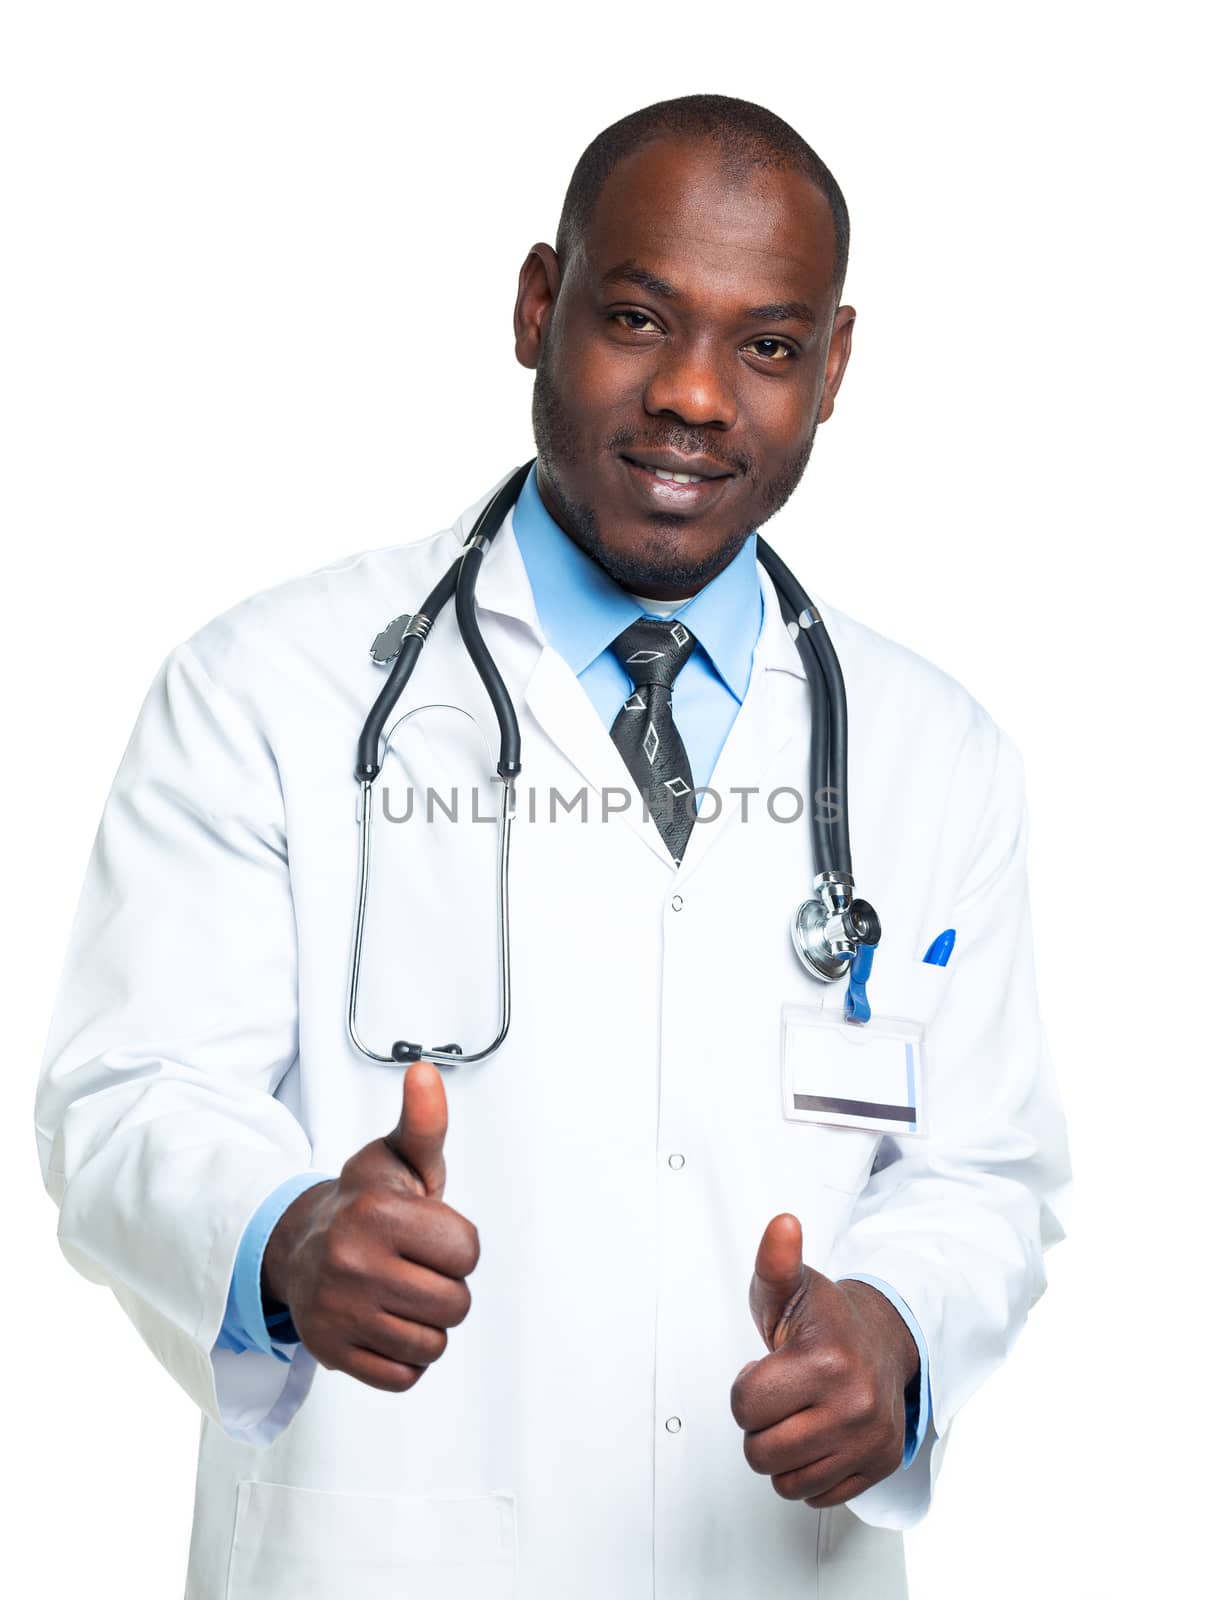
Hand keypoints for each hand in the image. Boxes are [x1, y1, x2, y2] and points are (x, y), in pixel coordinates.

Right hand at [261, 1060, 479, 1391]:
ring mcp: (339, 1313)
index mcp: (377, 1214)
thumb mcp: (398, 1158)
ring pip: (433, 1345)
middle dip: (445, 1286)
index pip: (467, 1252)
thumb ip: (425, 1123)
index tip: (430, 1234)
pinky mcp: (332, 1354)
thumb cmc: (365, 1202)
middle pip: (455, 1304)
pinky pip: (404, 1377)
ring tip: (401, 1294)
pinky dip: (404, 1357)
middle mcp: (352, 1264)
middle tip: (415, 1267)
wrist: (300, 1245)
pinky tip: (386, 1323)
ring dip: (427, 1324)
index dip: (457, 1244)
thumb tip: (425, 1072)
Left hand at [729, 1213, 918, 1507]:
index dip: (746, 1388)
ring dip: (782, 1453)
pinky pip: (816, 1497)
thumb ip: (775, 1260)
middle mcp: (855, 1407)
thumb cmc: (825, 1318)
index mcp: (827, 1362)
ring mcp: (870, 1441)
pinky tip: (819, 1436)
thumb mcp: (790, 1286)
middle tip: (783, 1396)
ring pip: (785, 1482)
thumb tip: (782, 1224)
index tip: (768, 1369)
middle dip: (760, 1425)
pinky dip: (810, 1472)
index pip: (744, 1407)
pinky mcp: (879, 1466)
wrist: (883, 1339)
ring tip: (798, 1416)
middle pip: (760, 1452)